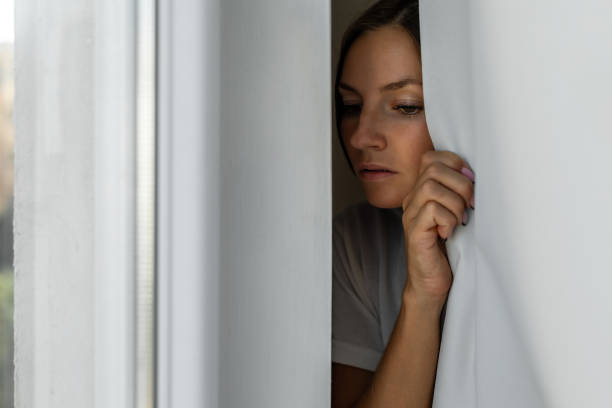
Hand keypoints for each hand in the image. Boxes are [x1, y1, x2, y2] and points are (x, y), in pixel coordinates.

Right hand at [401, 150, 474, 304]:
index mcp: (421, 191)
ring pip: (431, 188)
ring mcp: (410, 215)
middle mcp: (411, 199)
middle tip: (470, 206)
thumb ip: (459, 193)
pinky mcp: (414, 232)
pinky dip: (448, 220)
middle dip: (461, 184)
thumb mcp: (456, 214)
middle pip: (433, 168)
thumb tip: (474, 175)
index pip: (432, 157)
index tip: (471, 184)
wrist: (431, 284)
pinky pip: (432, 210)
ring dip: (455, 203)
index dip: (455, 163)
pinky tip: (449, 233)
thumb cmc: (447, 250)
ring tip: (460, 221)